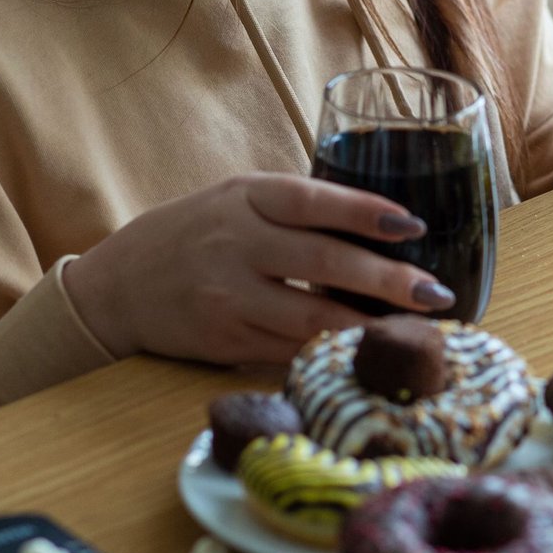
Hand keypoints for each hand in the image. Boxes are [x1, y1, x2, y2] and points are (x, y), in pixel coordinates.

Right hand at [63, 173, 453, 364]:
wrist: (117, 285)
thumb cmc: (198, 233)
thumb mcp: (239, 199)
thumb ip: (298, 206)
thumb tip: (387, 221)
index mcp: (247, 198)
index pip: (314, 201)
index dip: (365, 213)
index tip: (413, 226)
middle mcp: (237, 244)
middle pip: (323, 262)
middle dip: (387, 280)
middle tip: (435, 294)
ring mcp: (229, 296)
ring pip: (311, 318)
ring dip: (369, 328)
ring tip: (415, 333)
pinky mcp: (226, 341)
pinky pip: (289, 350)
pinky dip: (332, 353)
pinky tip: (367, 354)